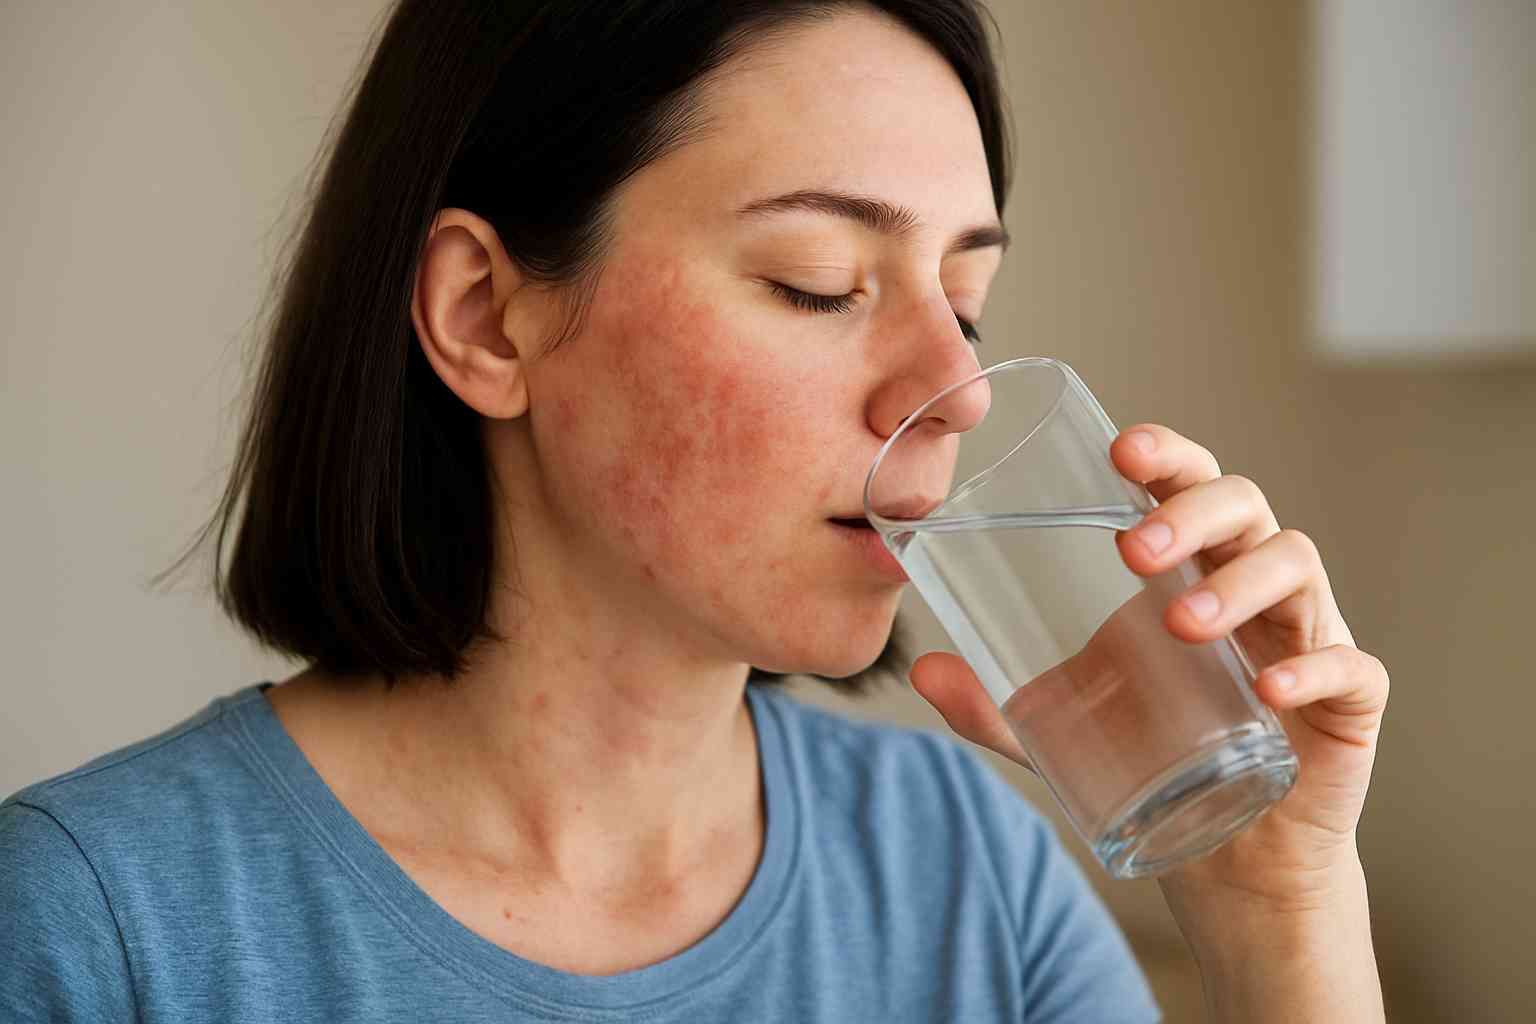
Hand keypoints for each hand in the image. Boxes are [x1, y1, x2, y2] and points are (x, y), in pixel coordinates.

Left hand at [909, 423, 1389, 909]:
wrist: (1228, 852)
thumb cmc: (1149, 755)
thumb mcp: (1060, 727)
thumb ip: (995, 702)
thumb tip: (924, 669)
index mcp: (1189, 567)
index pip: (1186, 482)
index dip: (1165, 455)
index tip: (1120, 451)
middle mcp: (1252, 583)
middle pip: (1242, 505)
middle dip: (1189, 512)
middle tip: (1131, 549)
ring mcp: (1307, 633)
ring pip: (1295, 565)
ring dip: (1237, 583)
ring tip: (1181, 625)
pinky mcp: (1350, 698)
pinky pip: (1350, 664)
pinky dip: (1313, 667)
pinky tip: (1268, 688)